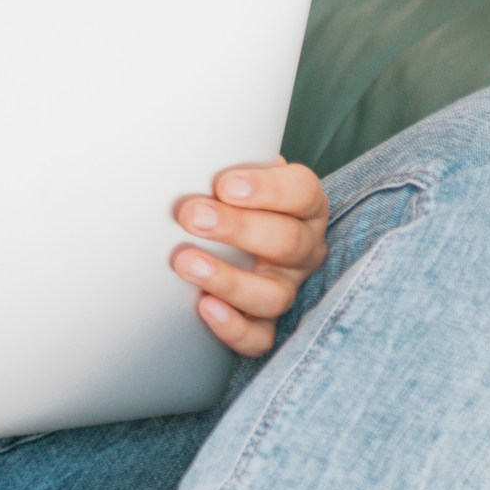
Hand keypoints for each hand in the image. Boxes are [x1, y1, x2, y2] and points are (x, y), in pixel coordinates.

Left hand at [171, 158, 328, 356]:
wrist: (237, 242)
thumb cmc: (235, 200)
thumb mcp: (240, 177)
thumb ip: (229, 163)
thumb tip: (190, 151)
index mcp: (304, 206)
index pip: (301, 192)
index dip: (266, 189)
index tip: (223, 184)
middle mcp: (304, 249)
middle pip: (286, 241)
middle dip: (237, 228)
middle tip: (192, 215)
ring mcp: (287, 288)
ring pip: (273, 294)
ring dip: (228, 280)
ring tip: (186, 263)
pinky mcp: (268, 324)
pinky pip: (260, 338)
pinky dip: (233, 328)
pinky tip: (205, 308)